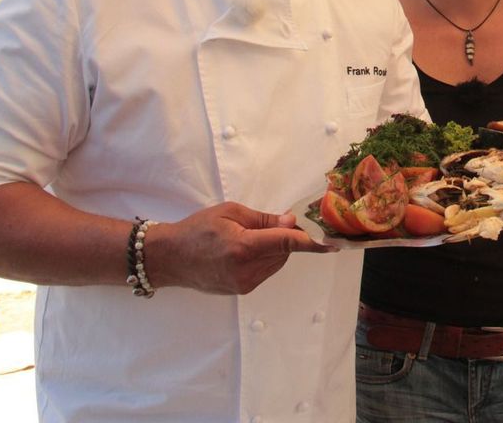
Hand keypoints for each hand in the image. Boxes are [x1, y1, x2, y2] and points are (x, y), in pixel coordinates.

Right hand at [146, 201, 334, 294]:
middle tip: (276, 222)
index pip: (286, 242)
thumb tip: (291, 222)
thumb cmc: (197, 229)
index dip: (311, 241)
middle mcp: (246, 270)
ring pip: (278, 262)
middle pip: (285, 252)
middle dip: (286, 237)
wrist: (170, 258)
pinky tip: (247, 249)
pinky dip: (266, 258)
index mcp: (243, 247)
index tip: (332, 243)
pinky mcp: (242, 290)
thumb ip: (263, 219)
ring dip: (276, 248)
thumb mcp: (230, 212)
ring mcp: (244, 284)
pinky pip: (266, 271)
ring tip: (251, 236)